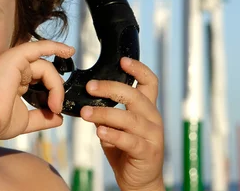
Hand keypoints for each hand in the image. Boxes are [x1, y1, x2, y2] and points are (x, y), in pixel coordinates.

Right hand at [0, 40, 74, 139]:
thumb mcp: (25, 120)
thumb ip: (41, 117)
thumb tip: (59, 117)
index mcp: (13, 81)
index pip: (38, 79)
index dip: (52, 89)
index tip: (57, 107)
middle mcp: (12, 69)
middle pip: (43, 72)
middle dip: (56, 88)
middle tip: (57, 107)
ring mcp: (12, 61)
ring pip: (45, 67)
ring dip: (55, 85)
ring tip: (55, 104)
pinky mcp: (15, 57)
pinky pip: (39, 47)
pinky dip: (54, 47)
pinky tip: (69, 51)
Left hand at [80, 57, 164, 190]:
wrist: (139, 182)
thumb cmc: (125, 150)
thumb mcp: (116, 127)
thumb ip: (107, 112)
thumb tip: (87, 98)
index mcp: (147, 109)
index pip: (149, 82)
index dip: (138, 69)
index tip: (122, 60)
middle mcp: (153, 119)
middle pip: (135, 96)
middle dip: (111, 88)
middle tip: (90, 87)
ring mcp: (153, 136)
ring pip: (129, 118)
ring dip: (105, 113)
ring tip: (86, 112)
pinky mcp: (147, 152)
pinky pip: (129, 140)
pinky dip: (113, 134)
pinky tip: (99, 131)